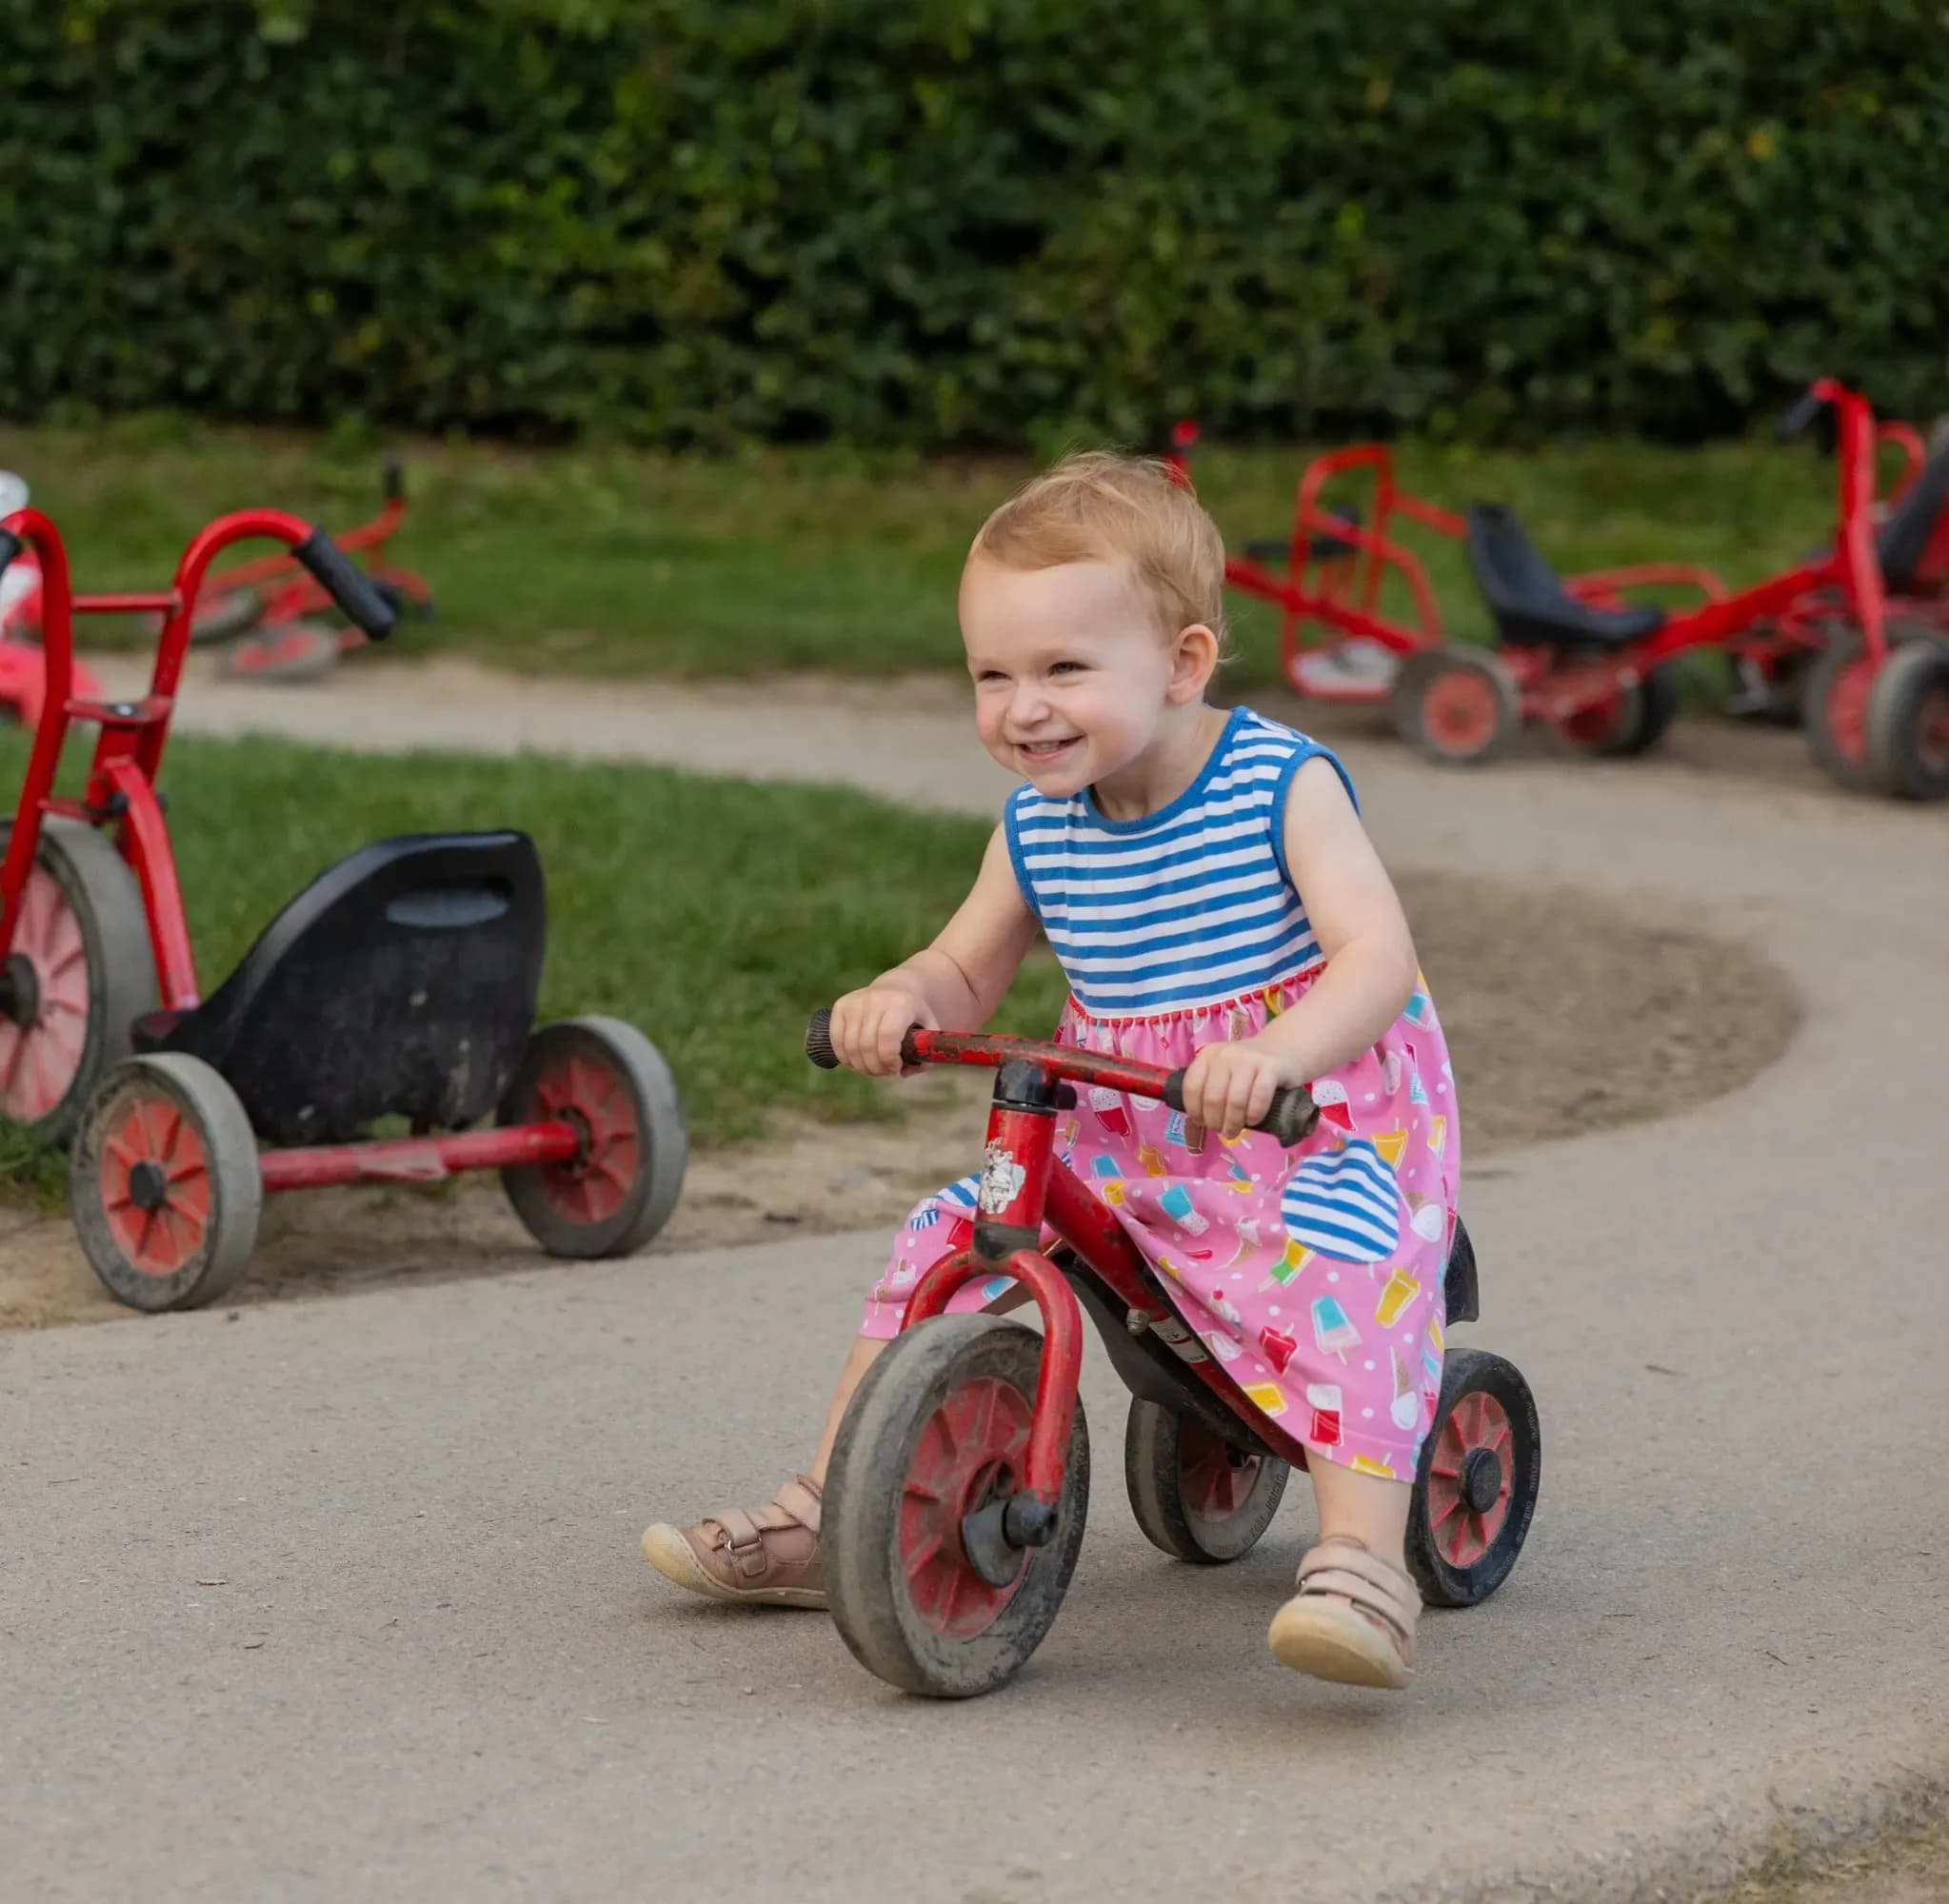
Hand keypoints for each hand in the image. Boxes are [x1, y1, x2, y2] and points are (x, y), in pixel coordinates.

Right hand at [828, 980, 935, 1076]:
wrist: (897, 990)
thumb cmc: (914, 1017)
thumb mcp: (929, 1032)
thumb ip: (925, 1055)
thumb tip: (904, 1072)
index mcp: (900, 1004)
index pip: (888, 1036)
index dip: (889, 1059)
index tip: (896, 1067)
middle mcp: (875, 999)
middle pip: (867, 1045)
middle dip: (876, 1067)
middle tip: (885, 1071)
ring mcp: (855, 1002)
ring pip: (850, 1046)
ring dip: (861, 1066)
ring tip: (874, 1068)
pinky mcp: (841, 1006)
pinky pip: (836, 1040)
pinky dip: (846, 1058)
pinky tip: (858, 1062)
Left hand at [1180, 1037, 1304, 1140]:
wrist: (1284, 1049)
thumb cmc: (1248, 1070)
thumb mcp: (1224, 1072)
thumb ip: (1209, 1089)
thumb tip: (1199, 1122)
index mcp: (1208, 1055)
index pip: (1191, 1087)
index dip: (1195, 1111)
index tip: (1203, 1123)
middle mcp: (1226, 1054)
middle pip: (1213, 1098)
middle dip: (1215, 1122)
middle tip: (1223, 1131)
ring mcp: (1249, 1059)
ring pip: (1235, 1100)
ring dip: (1233, 1123)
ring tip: (1235, 1130)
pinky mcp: (1271, 1066)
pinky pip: (1259, 1097)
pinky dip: (1254, 1114)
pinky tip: (1253, 1120)